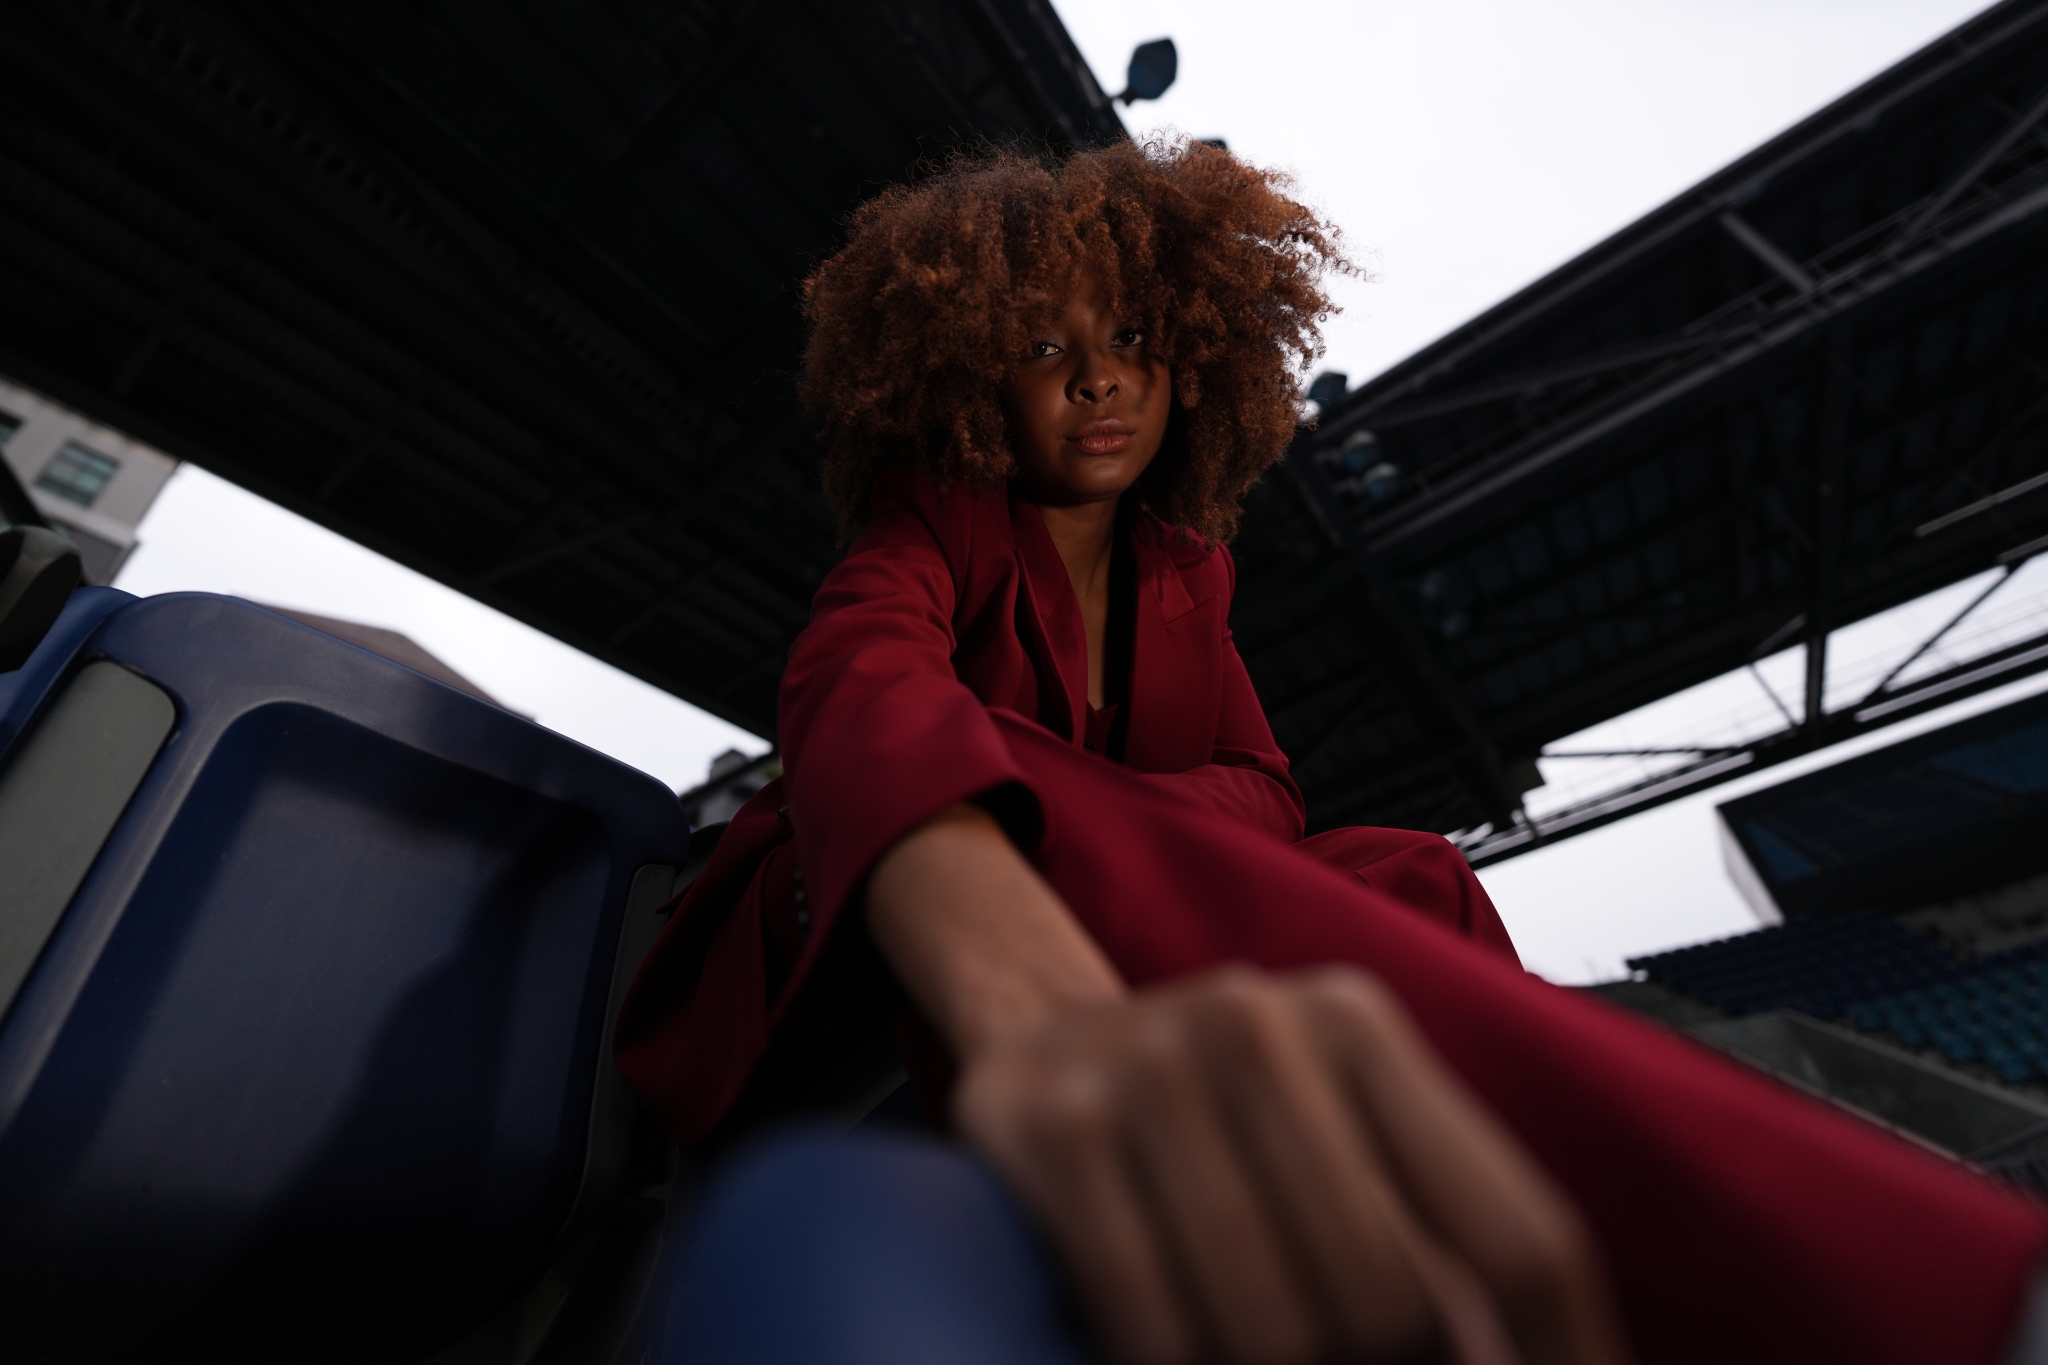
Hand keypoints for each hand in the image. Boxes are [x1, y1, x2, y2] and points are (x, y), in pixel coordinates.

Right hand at [867, 806, 1628, 1364]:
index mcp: (1359, 1026)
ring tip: (1251, 1356)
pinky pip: (1154, 1330)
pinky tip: (1181, 1360)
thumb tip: (1504, 1360)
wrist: (1036, 1036)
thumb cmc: (1210, 1107)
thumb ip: (1431, 1230)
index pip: (1519, 1236)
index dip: (1563, 1361)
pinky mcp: (1059, 1129)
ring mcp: (1151, 1069)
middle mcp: (1260, 1027)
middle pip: (1396, 1300)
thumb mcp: (1333, 1129)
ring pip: (1276, 1332)